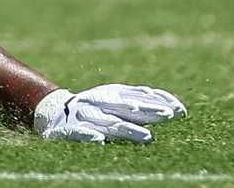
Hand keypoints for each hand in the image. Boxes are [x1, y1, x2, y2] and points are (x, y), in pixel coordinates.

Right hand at [33, 84, 186, 142]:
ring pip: (108, 122)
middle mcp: (98, 101)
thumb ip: (141, 102)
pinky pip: (78, 132)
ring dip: (127, 129)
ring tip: (147, 137)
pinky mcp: (67, 129)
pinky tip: (99, 140)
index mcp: (111, 92)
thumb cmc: (94, 109)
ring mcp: (84, 115)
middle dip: (147, 111)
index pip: (138, 95)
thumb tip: (177, 108)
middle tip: (168, 115)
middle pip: (126, 106)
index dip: (158, 101)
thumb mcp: (116, 101)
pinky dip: (88, 135)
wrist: (53, 113)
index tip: (180, 110)